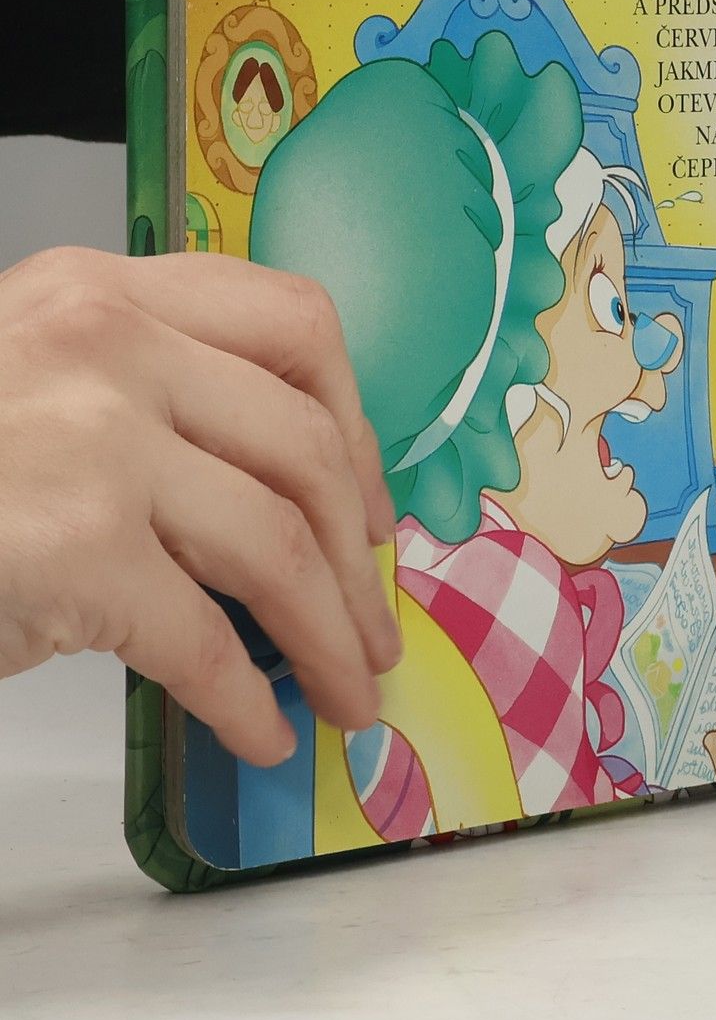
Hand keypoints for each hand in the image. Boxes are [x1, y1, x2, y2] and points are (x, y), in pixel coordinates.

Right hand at [0, 247, 402, 764]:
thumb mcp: (38, 382)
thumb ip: (154, 401)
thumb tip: (288, 507)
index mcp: (107, 288)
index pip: (298, 323)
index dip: (358, 424)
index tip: (370, 503)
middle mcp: (110, 344)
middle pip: (308, 445)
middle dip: (359, 552)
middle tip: (374, 623)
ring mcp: (92, 442)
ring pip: (279, 542)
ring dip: (330, 633)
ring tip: (347, 689)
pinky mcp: (71, 548)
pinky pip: (200, 636)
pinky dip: (245, 698)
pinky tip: (260, 731)